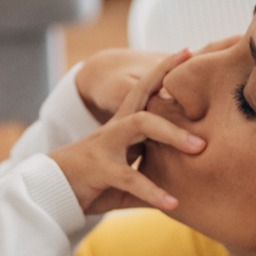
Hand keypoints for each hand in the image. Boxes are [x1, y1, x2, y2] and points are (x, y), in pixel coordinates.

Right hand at [49, 49, 205, 214]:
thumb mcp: (125, 179)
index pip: (144, 90)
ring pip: (141, 126)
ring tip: (200, 148)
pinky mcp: (102, 170)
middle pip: (146, 100)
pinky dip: (154, 192)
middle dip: (172, 92)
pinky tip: (172, 204)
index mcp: (121, 126)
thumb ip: (151, 179)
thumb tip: (182, 192)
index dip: (164, 70)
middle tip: (204, 95)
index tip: (188, 51)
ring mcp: (107, 147)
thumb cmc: (90, 183)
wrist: (51, 193)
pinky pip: (131, 178)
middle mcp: (115, 130)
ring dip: (172, 135)